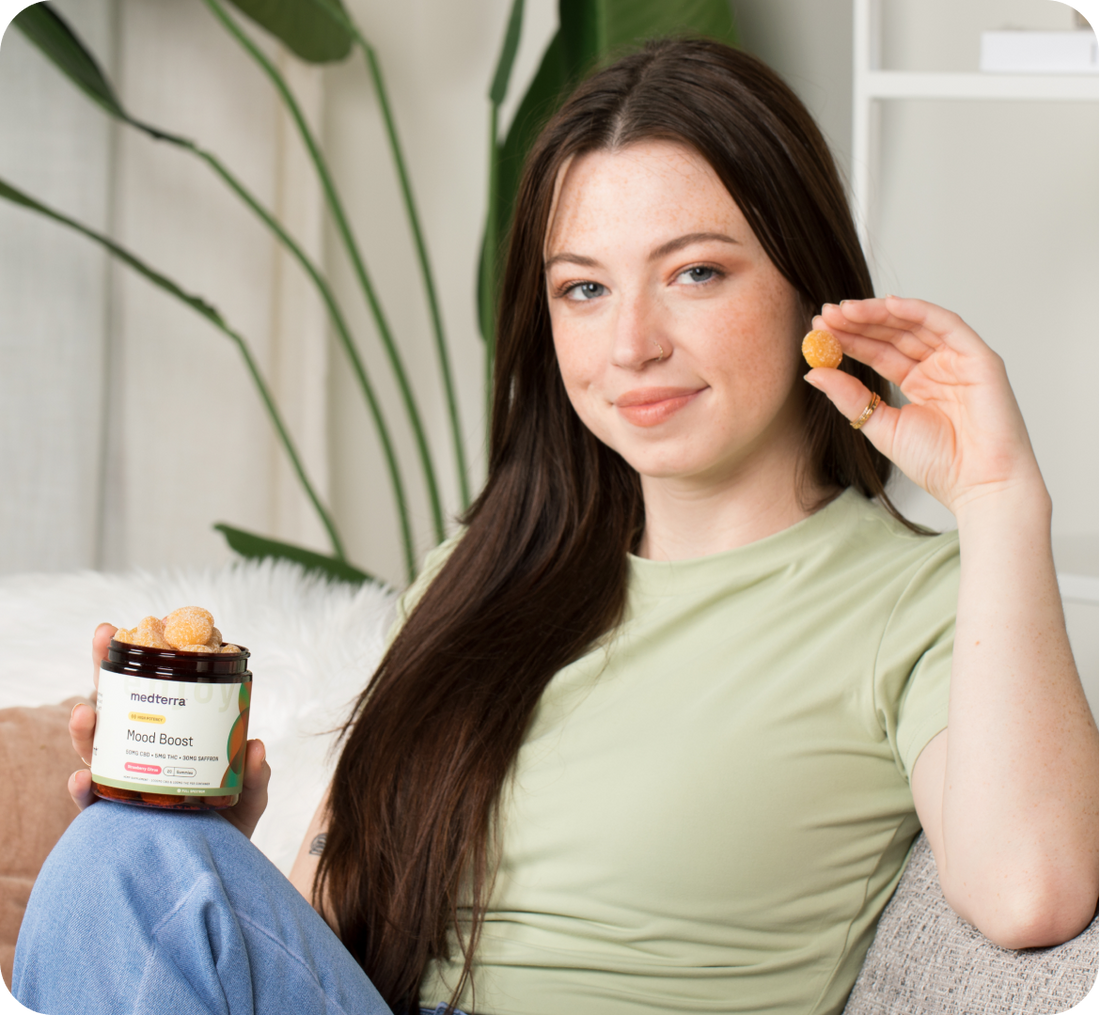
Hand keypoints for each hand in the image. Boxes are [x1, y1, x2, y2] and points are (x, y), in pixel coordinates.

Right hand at [69, 623, 271, 838]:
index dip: (155, 659)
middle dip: (105, 669)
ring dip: (85, 726)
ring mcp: (126, 781)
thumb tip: (254, 747)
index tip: (153, 626)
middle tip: (102, 635)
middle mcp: (144, 753)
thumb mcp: (248, 795)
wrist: (213, 875)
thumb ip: (253, 775)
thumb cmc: (228, 828)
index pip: (161, 691)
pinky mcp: (114, 818)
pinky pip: (93, 800)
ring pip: (96, 747)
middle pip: (119, 705)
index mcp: (174, 737)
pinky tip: (84, 778)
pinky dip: (85, 788)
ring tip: (85, 711)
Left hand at [804, 296, 1045, 517]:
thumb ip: (849, 398)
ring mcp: (959, 360)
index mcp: (918, 382)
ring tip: (844, 310)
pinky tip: (889, 303)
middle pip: (893, 334)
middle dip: (858, 322)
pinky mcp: (979, 358)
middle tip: (824, 315)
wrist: (977, 486)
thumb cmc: (938, 463)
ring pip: (915, 325)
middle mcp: (938, 367)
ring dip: (879, 313)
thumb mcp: (881, 426)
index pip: (879, 352)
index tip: (818, 329)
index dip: (849, 339)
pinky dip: (918, 310)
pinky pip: (946, 325)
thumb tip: (813, 372)